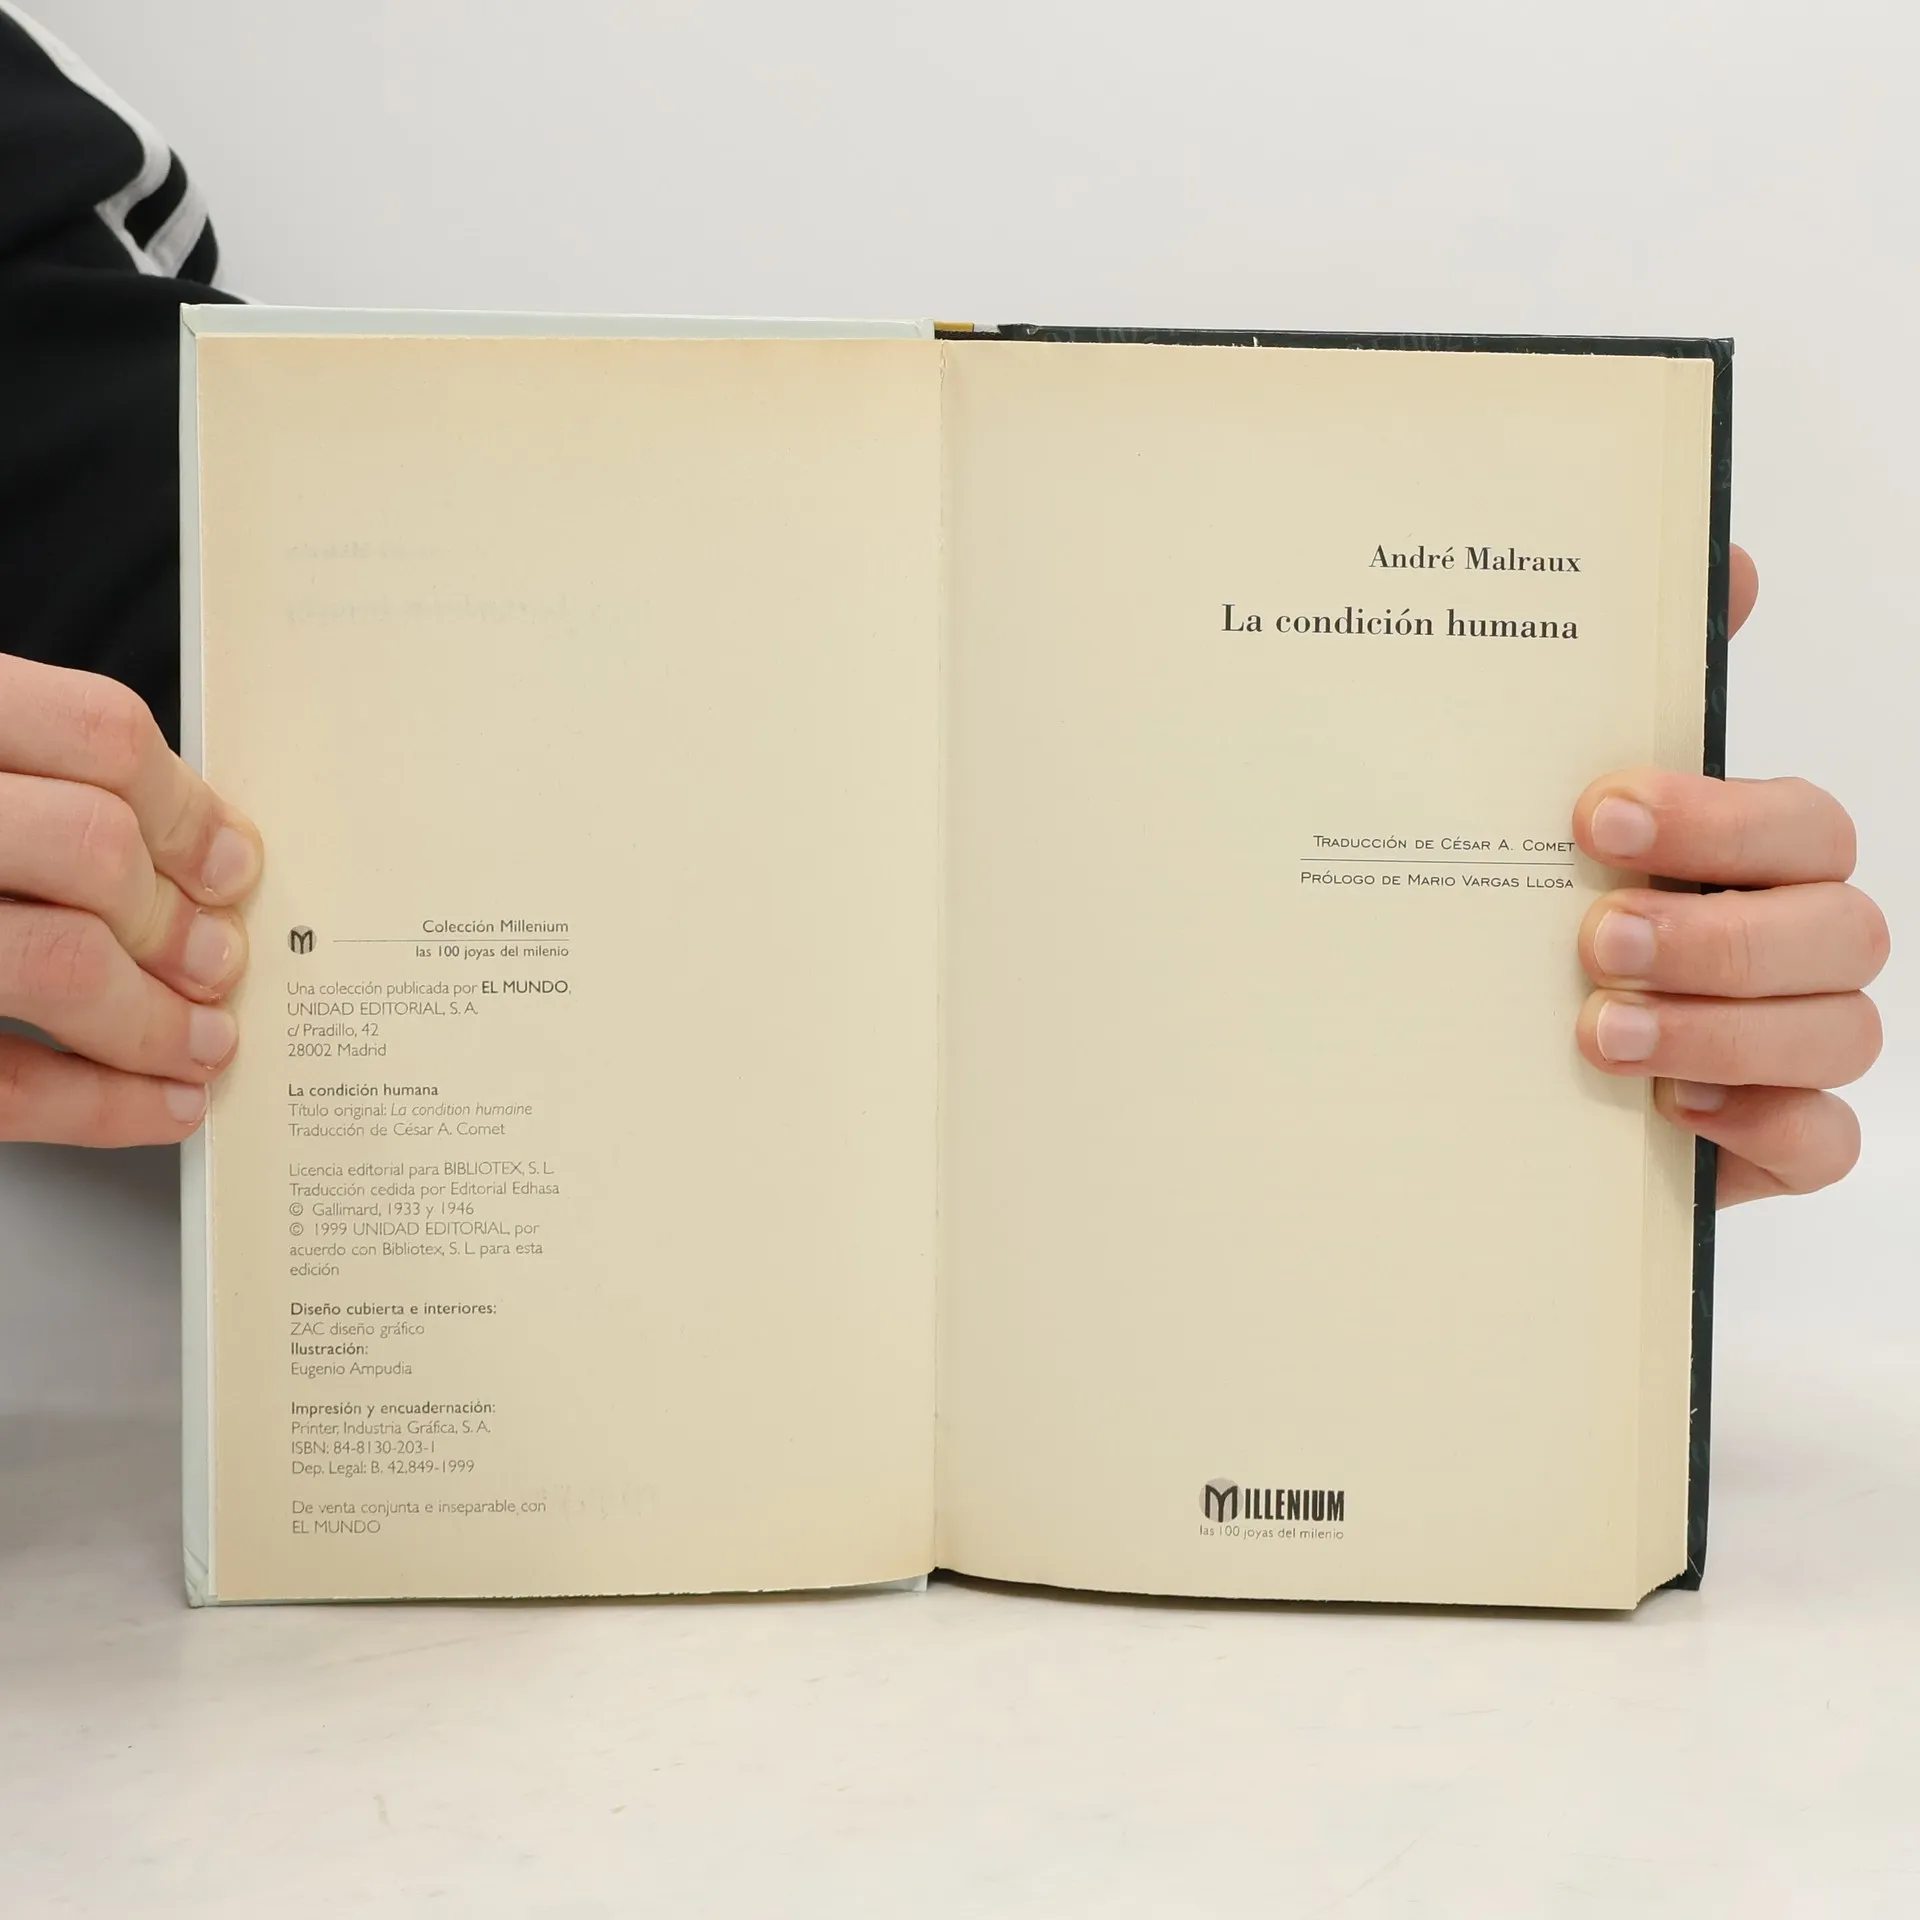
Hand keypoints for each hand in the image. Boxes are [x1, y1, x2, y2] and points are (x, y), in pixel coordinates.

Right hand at [0, 653, 261, 1145]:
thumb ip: (27, 783)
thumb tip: (194, 848)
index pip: (97, 733)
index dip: (188, 808)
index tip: (232, 863)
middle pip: (94, 850)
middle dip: (178, 922)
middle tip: (219, 961)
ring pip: (61, 962)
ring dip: (156, 1019)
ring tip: (200, 1040)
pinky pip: (2, 1082)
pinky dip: (103, 1106)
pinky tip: (159, 1104)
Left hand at [1573, 548, 1887, 1203]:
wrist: (1463, 1063)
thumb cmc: (1524, 912)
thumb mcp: (1535, 808)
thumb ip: (1628, 689)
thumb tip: (1728, 560)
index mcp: (1749, 854)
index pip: (1800, 822)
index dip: (1717, 818)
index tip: (1594, 819)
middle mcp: (1788, 939)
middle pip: (1841, 927)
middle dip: (1720, 933)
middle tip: (1597, 939)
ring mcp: (1789, 1043)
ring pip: (1841, 1033)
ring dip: (1722, 1030)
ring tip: (1598, 1034)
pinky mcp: (1769, 1137)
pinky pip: (1826, 1140)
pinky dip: (1762, 1127)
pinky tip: (1670, 1113)